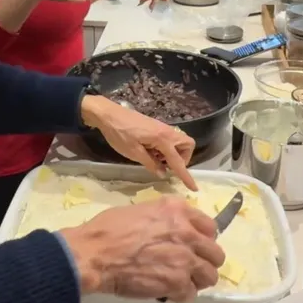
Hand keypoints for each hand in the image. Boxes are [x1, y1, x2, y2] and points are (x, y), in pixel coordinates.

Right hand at [59, 196, 224, 300]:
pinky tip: (166, 291)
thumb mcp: (140, 211)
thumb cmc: (107, 230)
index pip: (210, 226)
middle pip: (215, 253)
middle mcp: (187, 232)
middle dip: (204, 262)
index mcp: (177, 210)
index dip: (204, 239)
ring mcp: (185, 258)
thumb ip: (163, 219)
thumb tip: (169, 229)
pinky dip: (179, 295)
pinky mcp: (177, 282)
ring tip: (180, 282)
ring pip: (209, 276)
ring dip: (196, 280)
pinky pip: (190, 294)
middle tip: (189, 267)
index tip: (195, 246)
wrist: (94, 254)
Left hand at [81, 95, 196, 190]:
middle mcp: (167, 132)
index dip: (186, 175)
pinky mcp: (156, 127)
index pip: (178, 161)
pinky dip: (166, 148)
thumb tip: (163, 174)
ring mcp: (162, 127)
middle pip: (188, 145)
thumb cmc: (119, 133)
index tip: (194, 188)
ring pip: (180, 141)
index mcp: (162, 139)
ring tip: (156, 159)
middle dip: (184, 158)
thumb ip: (150, 163)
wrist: (108, 114)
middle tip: (168, 166)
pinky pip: (170, 139)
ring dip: (174, 153)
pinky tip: (151, 152)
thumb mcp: (133, 152)